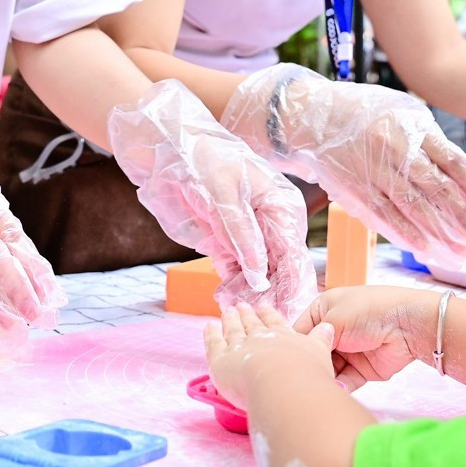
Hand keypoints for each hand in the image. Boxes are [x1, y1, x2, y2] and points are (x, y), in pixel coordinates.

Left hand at [109, 81, 315, 318]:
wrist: (172, 148)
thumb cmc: (204, 160)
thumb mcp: (225, 196)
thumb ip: (243, 235)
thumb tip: (261, 273)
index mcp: (282, 206)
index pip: (294, 253)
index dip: (292, 283)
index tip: (289, 310)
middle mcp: (271, 222)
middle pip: (279, 266)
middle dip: (272, 293)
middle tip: (261, 318)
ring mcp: (249, 232)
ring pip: (258, 271)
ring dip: (251, 292)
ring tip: (239, 311)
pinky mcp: (228, 239)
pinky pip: (235, 267)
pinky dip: (232, 283)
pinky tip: (226, 297)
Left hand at [204, 302, 336, 408]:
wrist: (284, 385)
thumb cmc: (306, 375)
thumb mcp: (321, 354)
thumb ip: (322, 340)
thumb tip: (326, 327)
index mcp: (284, 337)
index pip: (275, 323)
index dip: (268, 315)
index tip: (264, 307)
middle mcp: (260, 338)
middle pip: (251, 324)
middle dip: (247, 315)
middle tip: (241, 306)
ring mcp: (239, 347)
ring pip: (233, 330)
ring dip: (230, 320)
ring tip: (227, 312)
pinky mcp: (221, 360)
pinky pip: (214, 344)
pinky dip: (211, 334)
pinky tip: (209, 327)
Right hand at [222, 65, 465, 263]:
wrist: (311, 117)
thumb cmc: (366, 114)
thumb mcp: (403, 113)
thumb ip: (431, 142)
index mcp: (414, 126)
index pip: (456, 164)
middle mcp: (395, 148)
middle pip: (439, 191)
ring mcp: (373, 171)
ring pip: (415, 210)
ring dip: (443, 237)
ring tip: (463, 255)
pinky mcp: (355, 190)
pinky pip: (387, 219)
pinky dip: (410, 237)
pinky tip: (428, 252)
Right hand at [295, 286, 439, 388]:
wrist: (408, 325)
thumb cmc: (368, 312)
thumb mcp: (334, 317)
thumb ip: (313, 337)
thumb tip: (300, 355)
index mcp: (324, 311)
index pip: (301, 331)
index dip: (293, 345)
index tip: (285, 361)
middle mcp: (334, 331)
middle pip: (314, 353)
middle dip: (310, 365)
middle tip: (303, 378)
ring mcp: (348, 351)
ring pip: (328, 369)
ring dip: (325, 378)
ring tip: (319, 386)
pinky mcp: (361, 370)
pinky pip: (344, 381)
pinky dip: (340, 386)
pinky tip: (336, 390)